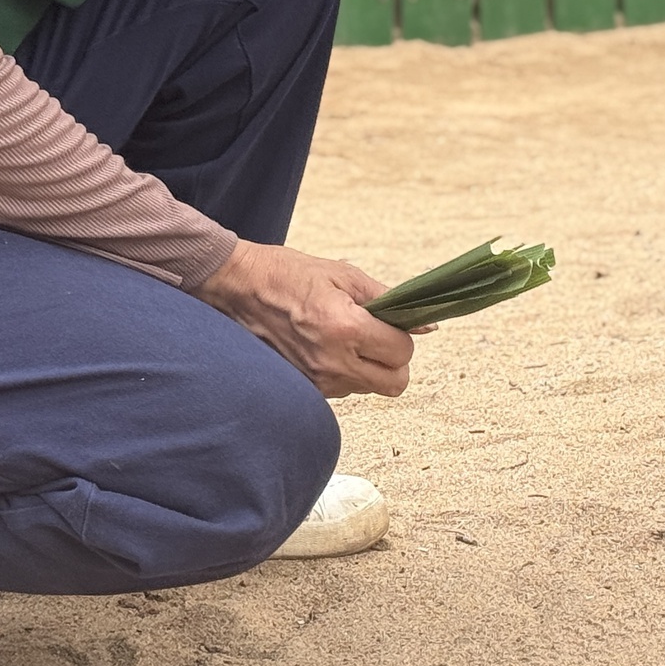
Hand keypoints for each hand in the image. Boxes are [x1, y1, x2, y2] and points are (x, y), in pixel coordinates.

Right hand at [194, 239, 418, 397]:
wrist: (238, 288)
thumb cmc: (289, 275)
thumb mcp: (344, 275)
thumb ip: (387, 300)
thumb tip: (426, 324)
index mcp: (345, 328)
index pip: (402, 352)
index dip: (404, 335)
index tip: (390, 321)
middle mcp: (332, 362)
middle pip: (395, 383)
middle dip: (395, 360)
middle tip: (379, 336)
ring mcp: (317, 380)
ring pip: (370, 388)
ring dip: (370, 367)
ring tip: (346, 337)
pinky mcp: (304, 388)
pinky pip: (343, 390)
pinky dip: (346, 373)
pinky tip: (329, 347)